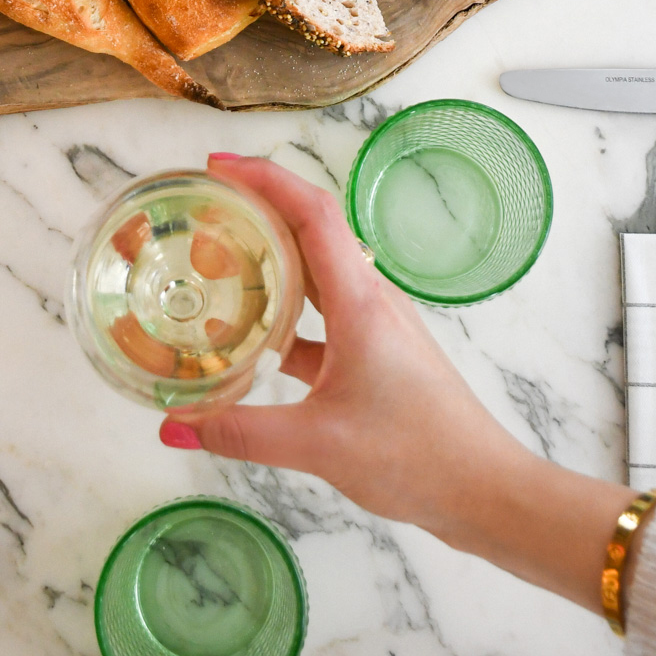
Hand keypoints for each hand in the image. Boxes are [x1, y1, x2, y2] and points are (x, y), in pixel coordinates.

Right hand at [161, 155, 629, 614]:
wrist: (483, 488)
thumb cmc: (415, 455)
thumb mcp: (318, 444)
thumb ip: (241, 432)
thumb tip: (173, 426)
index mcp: (360, 301)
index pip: (311, 212)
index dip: (265, 178)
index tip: (217, 166)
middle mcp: (369, 299)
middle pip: (312, 229)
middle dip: (260, 206)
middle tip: (205, 205)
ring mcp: (375, 325)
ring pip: (317, 271)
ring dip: (272, 255)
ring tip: (217, 256)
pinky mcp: (375, 353)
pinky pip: (322, 313)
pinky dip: (285, 310)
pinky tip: (250, 334)